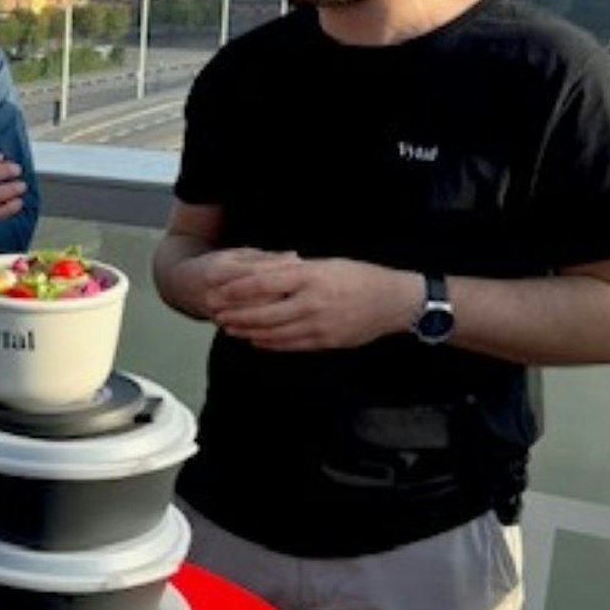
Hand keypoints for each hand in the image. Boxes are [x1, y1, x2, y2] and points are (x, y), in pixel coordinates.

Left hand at [210, 257, 411, 351]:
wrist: (394, 303)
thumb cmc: (360, 277)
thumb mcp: (327, 264)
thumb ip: (296, 270)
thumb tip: (263, 272)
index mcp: (311, 277)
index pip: (263, 284)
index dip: (236, 290)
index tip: (218, 292)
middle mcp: (312, 303)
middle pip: (263, 313)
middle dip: (236, 315)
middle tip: (216, 314)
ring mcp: (319, 326)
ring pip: (273, 333)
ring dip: (248, 332)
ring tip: (230, 328)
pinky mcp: (324, 342)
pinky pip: (289, 345)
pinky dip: (268, 343)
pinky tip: (255, 340)